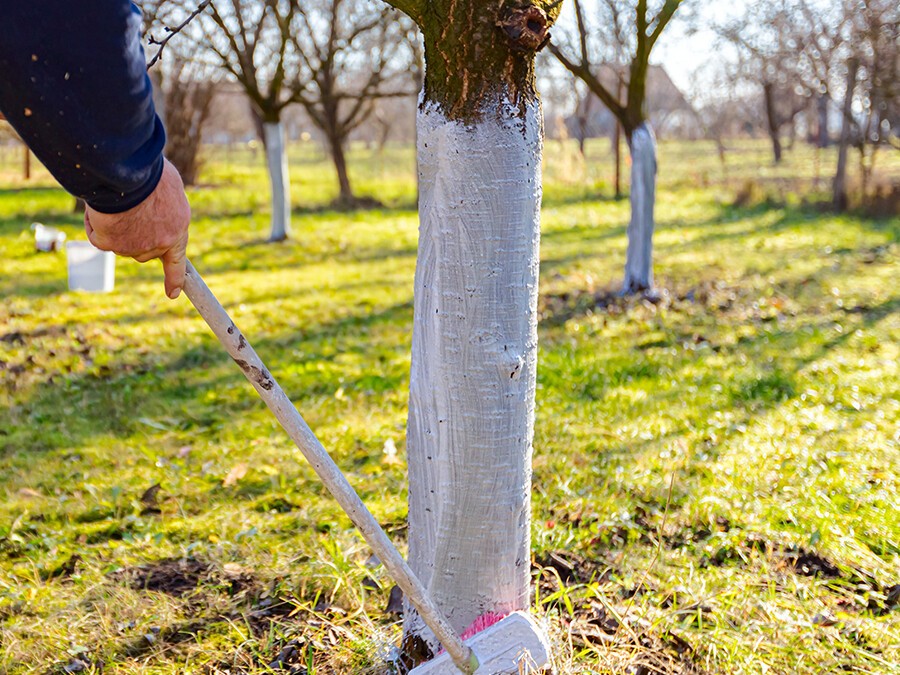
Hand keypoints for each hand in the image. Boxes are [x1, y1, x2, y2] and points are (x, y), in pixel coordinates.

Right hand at [85, 159, 189, 298]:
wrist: (126, 175)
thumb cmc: (149, 175)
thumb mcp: (169, 189)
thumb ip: (166, 207)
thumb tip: (155, 210)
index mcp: (177, 231)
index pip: (177, 261)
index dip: (174, 279)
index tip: (172, 294)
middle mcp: (158, 245)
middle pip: (143, 249)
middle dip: (136, 234)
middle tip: (131, 209)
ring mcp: (134, 248)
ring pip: (120, 244)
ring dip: (115, 226)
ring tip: (116, 200)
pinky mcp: (110, 245)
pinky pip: (98, 237)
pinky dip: (94, 223)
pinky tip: (98, 207)